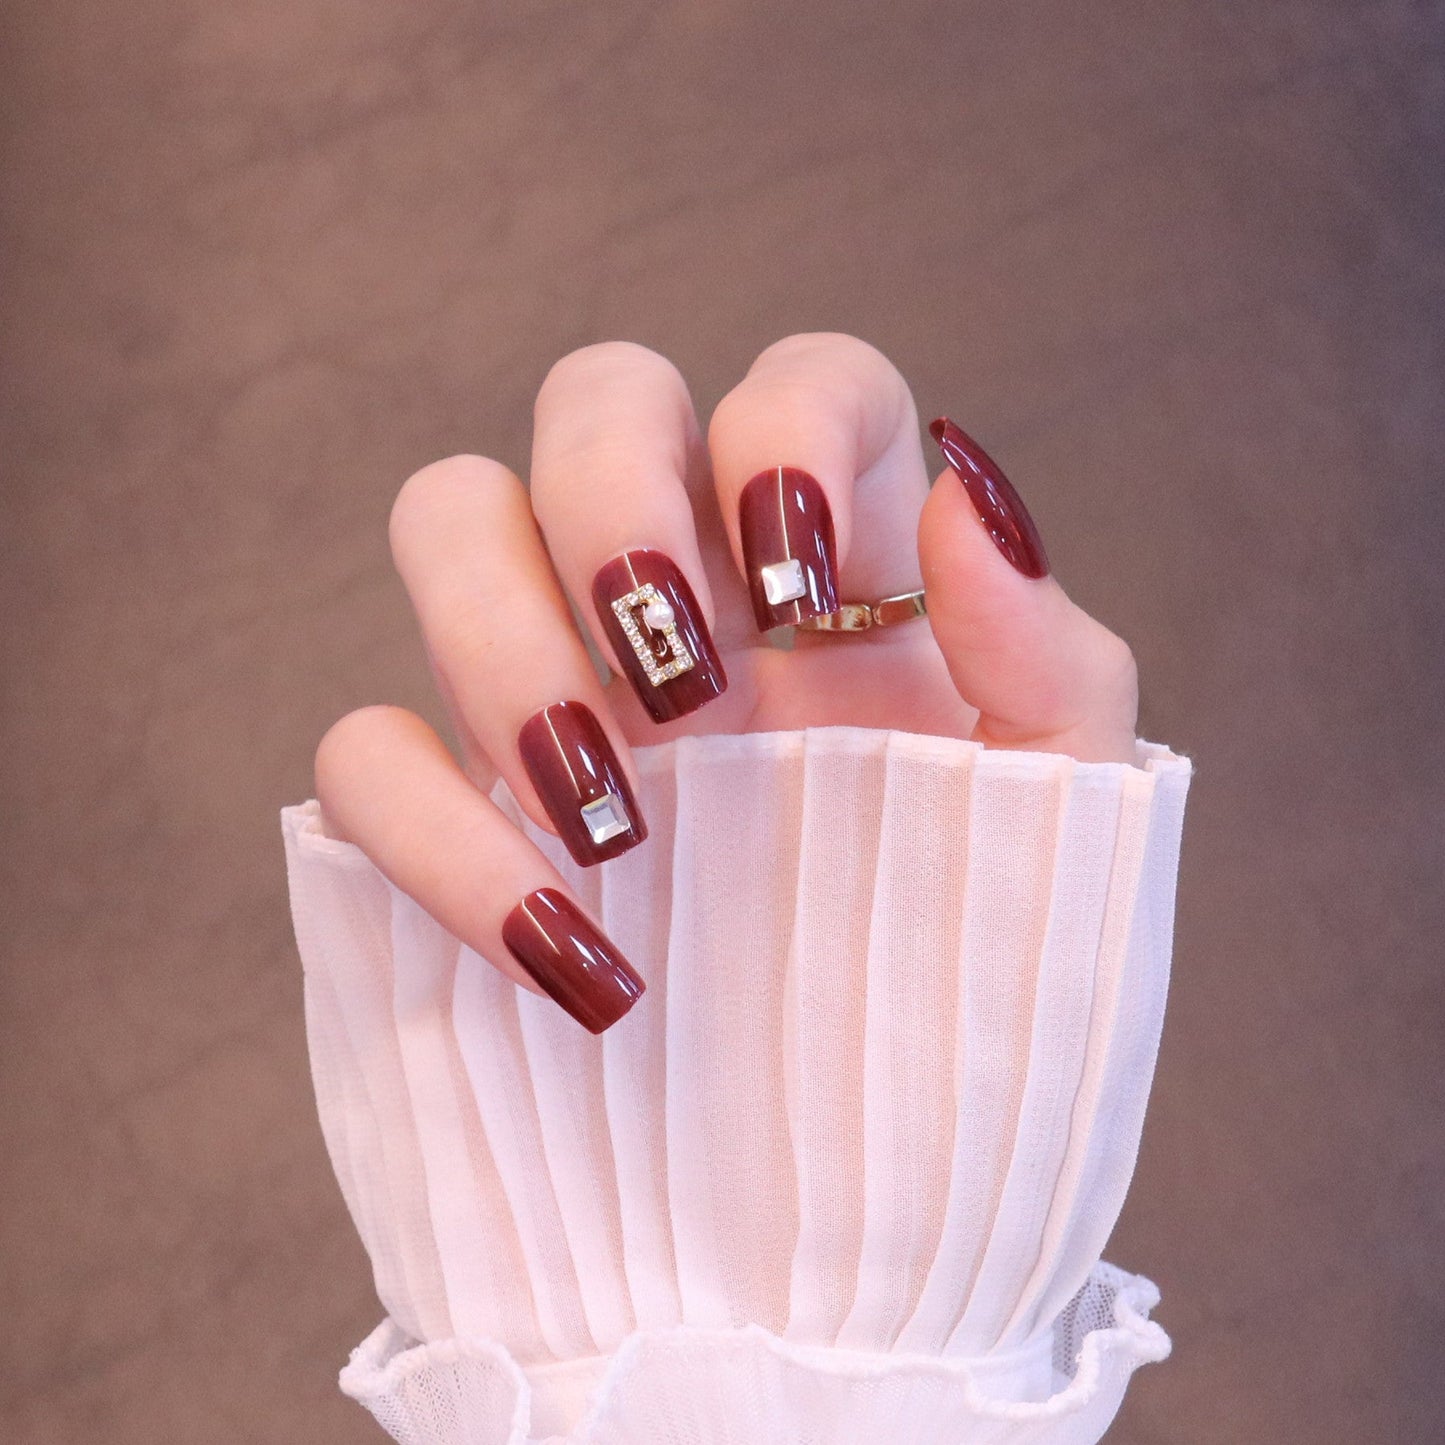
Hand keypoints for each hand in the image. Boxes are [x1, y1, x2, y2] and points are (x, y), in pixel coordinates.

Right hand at [314, 334, 1137, 1028]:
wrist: (884, 1147)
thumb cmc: (984, 962)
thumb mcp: (1057, 816)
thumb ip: (1040, 652)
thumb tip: (967, 492)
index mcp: (844, 568)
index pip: (801, 381)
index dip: (784, 432)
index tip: (802, 598)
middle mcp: (690, 591)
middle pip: (595, 398)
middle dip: (613, 501)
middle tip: (686, 687)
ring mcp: (560, 686)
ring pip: (446, 517)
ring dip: (504, 640)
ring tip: (616, 814)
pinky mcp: (461, 807)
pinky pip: (366, 750)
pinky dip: (435, 835)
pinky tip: (562, 950)